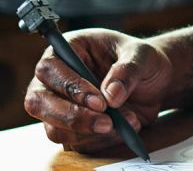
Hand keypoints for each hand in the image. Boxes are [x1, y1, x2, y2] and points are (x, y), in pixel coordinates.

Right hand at [23, 28, 173, 151]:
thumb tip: (111, 95)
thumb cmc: (141, 61)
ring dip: (89, 132)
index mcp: (66, 50)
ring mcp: (59, 106)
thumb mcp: (142, 56)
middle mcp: (55, 80)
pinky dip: (99, 141)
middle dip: (73, 116)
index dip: (70, 87)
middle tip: (107, 123)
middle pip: (38, 102)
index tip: (99, 102)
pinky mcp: (71, 128)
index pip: (50, 69)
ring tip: (126, 123)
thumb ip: (127, 70)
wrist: (153, 82)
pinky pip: (74, 142)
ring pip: (54, 128)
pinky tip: (124, 130)